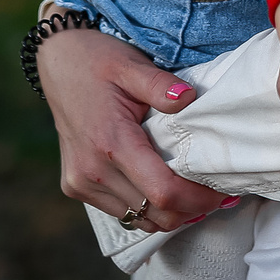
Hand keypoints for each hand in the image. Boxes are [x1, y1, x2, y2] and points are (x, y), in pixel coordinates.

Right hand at [39, 26, 229, 230]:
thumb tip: (188, 98)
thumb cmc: (98, 61)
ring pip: (137, 219)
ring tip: (191, 191)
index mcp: (110, 142)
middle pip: (154, 214)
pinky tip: (162, 188)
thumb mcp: (131, 65)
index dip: (197, 199)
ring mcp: (81, 182)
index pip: (162, 192)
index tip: (221, 193)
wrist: (58, 61)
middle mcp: (92, 171)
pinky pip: (120, 211)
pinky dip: (145, 208)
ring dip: (168, 212)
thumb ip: (160, 84)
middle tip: (215, 194)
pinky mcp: (75, 186)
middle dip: (190, 210)